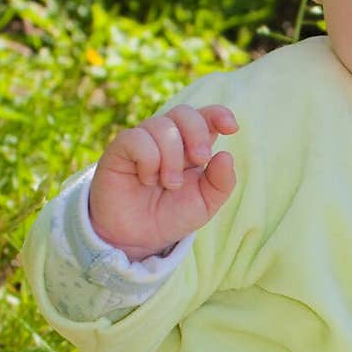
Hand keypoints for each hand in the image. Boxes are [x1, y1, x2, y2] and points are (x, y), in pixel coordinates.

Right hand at [89, 103, 238, 261]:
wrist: (139, 238)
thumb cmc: (172, 216)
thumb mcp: (205, 204)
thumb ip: (221, 183)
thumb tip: (226, 155)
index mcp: (192, 146)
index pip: (206, 117)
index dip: (219, 114)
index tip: (231, 127)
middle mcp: (168, 138)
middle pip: (184, 113)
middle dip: (197, 133)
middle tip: (199, 159)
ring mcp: (143, 141)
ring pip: (162, 126)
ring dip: (172, 157)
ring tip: (170, 184)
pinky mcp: (120, 149)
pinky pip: (137, 138)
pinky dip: (148, 160)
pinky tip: (146, 179)